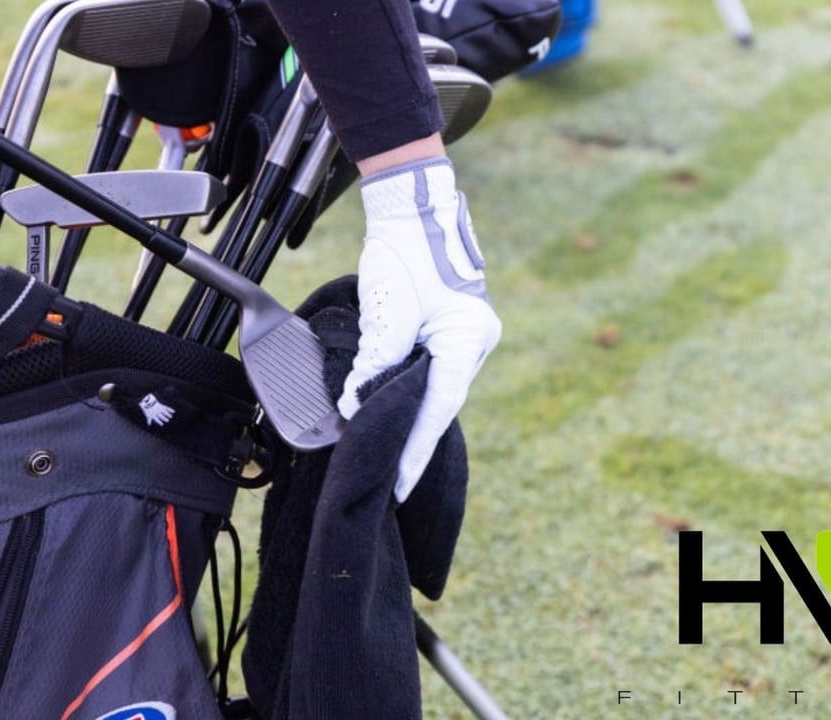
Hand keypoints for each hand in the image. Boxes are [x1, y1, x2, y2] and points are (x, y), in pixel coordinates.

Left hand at [338, 157, 500, 501]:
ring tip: (389, 457)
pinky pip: (430, 372)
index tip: (399, 483)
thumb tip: (357, 406)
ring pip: (435, 388)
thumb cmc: (404, 250)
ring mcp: (464, 335)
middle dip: (415, 439)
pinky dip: (410, 394)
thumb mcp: (387, 309)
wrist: (413, 208)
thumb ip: (375, 361)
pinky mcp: (450, 329)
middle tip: (391, 482)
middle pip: (440, 401)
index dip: (417, 447)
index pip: (439, 405)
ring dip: (411, 418)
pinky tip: (392, 414)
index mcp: (467, 337)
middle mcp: (473, 341)